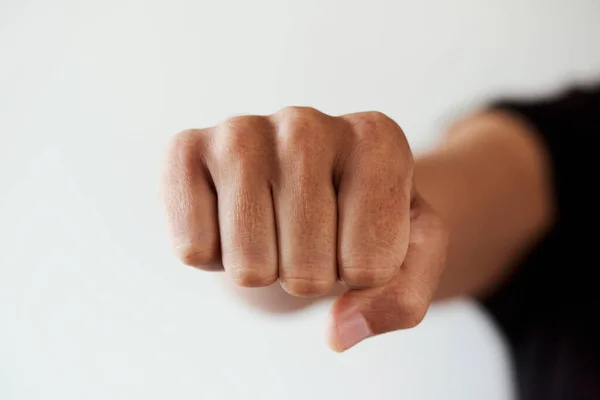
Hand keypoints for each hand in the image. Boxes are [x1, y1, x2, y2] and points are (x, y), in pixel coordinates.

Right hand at [160, 107, 447, 350]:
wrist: (296, 191)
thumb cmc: (354, 220)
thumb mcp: (407, 258)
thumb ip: (401, 300)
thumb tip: (339, 333)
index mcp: (376, 140)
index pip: (371, 267)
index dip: (363, 274)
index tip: (356, 237)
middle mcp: (307, 124)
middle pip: (307, 273)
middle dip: (308, 276)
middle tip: (307, 237)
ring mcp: (241, 132)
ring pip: (250, 268)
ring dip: (262, 269)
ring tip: (271, 227)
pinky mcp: (185, 149)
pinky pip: (193, 250)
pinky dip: (213, 256)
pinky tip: (230, 217)